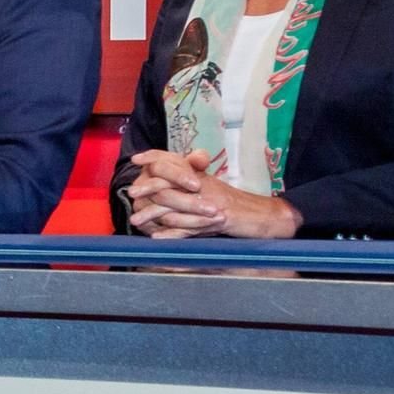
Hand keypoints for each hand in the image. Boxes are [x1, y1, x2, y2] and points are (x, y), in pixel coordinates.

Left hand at [126, 149, 302, 239]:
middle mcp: (204, 184)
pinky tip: (157, 238)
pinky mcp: (218, 219)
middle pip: (170, 180)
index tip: (137, 159)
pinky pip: (190, 228)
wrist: (262, 216)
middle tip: (131, 193)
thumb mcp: (208, 189)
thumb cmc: (233, 204)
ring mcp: (210, 201)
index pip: (175, 158)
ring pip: (175, 206)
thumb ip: (187, 183)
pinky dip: (172, 234)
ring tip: (135, 221)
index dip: (156, 156)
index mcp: (201, 175)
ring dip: (153, 214)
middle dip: (148, 187)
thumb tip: (161, 185)